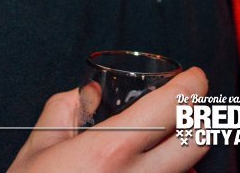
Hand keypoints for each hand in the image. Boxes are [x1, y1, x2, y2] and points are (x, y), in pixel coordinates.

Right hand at [8, 68, 208, 172]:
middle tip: (184, 107)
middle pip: (198, 141)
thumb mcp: (40, 147)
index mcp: (111, 150)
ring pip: (189, 171)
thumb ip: (66, 108)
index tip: (194, 77)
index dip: (192, 85)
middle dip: (199, 117)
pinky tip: (146, 168)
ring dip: (184, 152)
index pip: (173, 107)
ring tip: (162, 143)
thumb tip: (90, 93)